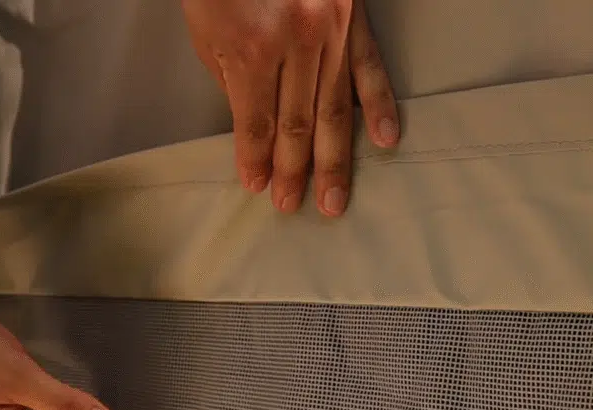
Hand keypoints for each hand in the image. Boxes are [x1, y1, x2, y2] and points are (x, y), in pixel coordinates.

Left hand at [182, 0, 399, 216]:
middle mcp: (297, 44)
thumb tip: (252, 126)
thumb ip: (231, 78)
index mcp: (252, 47)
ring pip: (334, 109)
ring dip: (335, 159)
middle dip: (294, 171)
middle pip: (297, 125)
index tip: (256, 186)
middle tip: (293, 205)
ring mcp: (332, 32)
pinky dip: (379, 106)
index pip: (256, 122)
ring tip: (336, 199)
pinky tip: (385, 140)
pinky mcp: (356, 20)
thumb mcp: (207, 27)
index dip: (256, 159)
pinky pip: (370, 69)